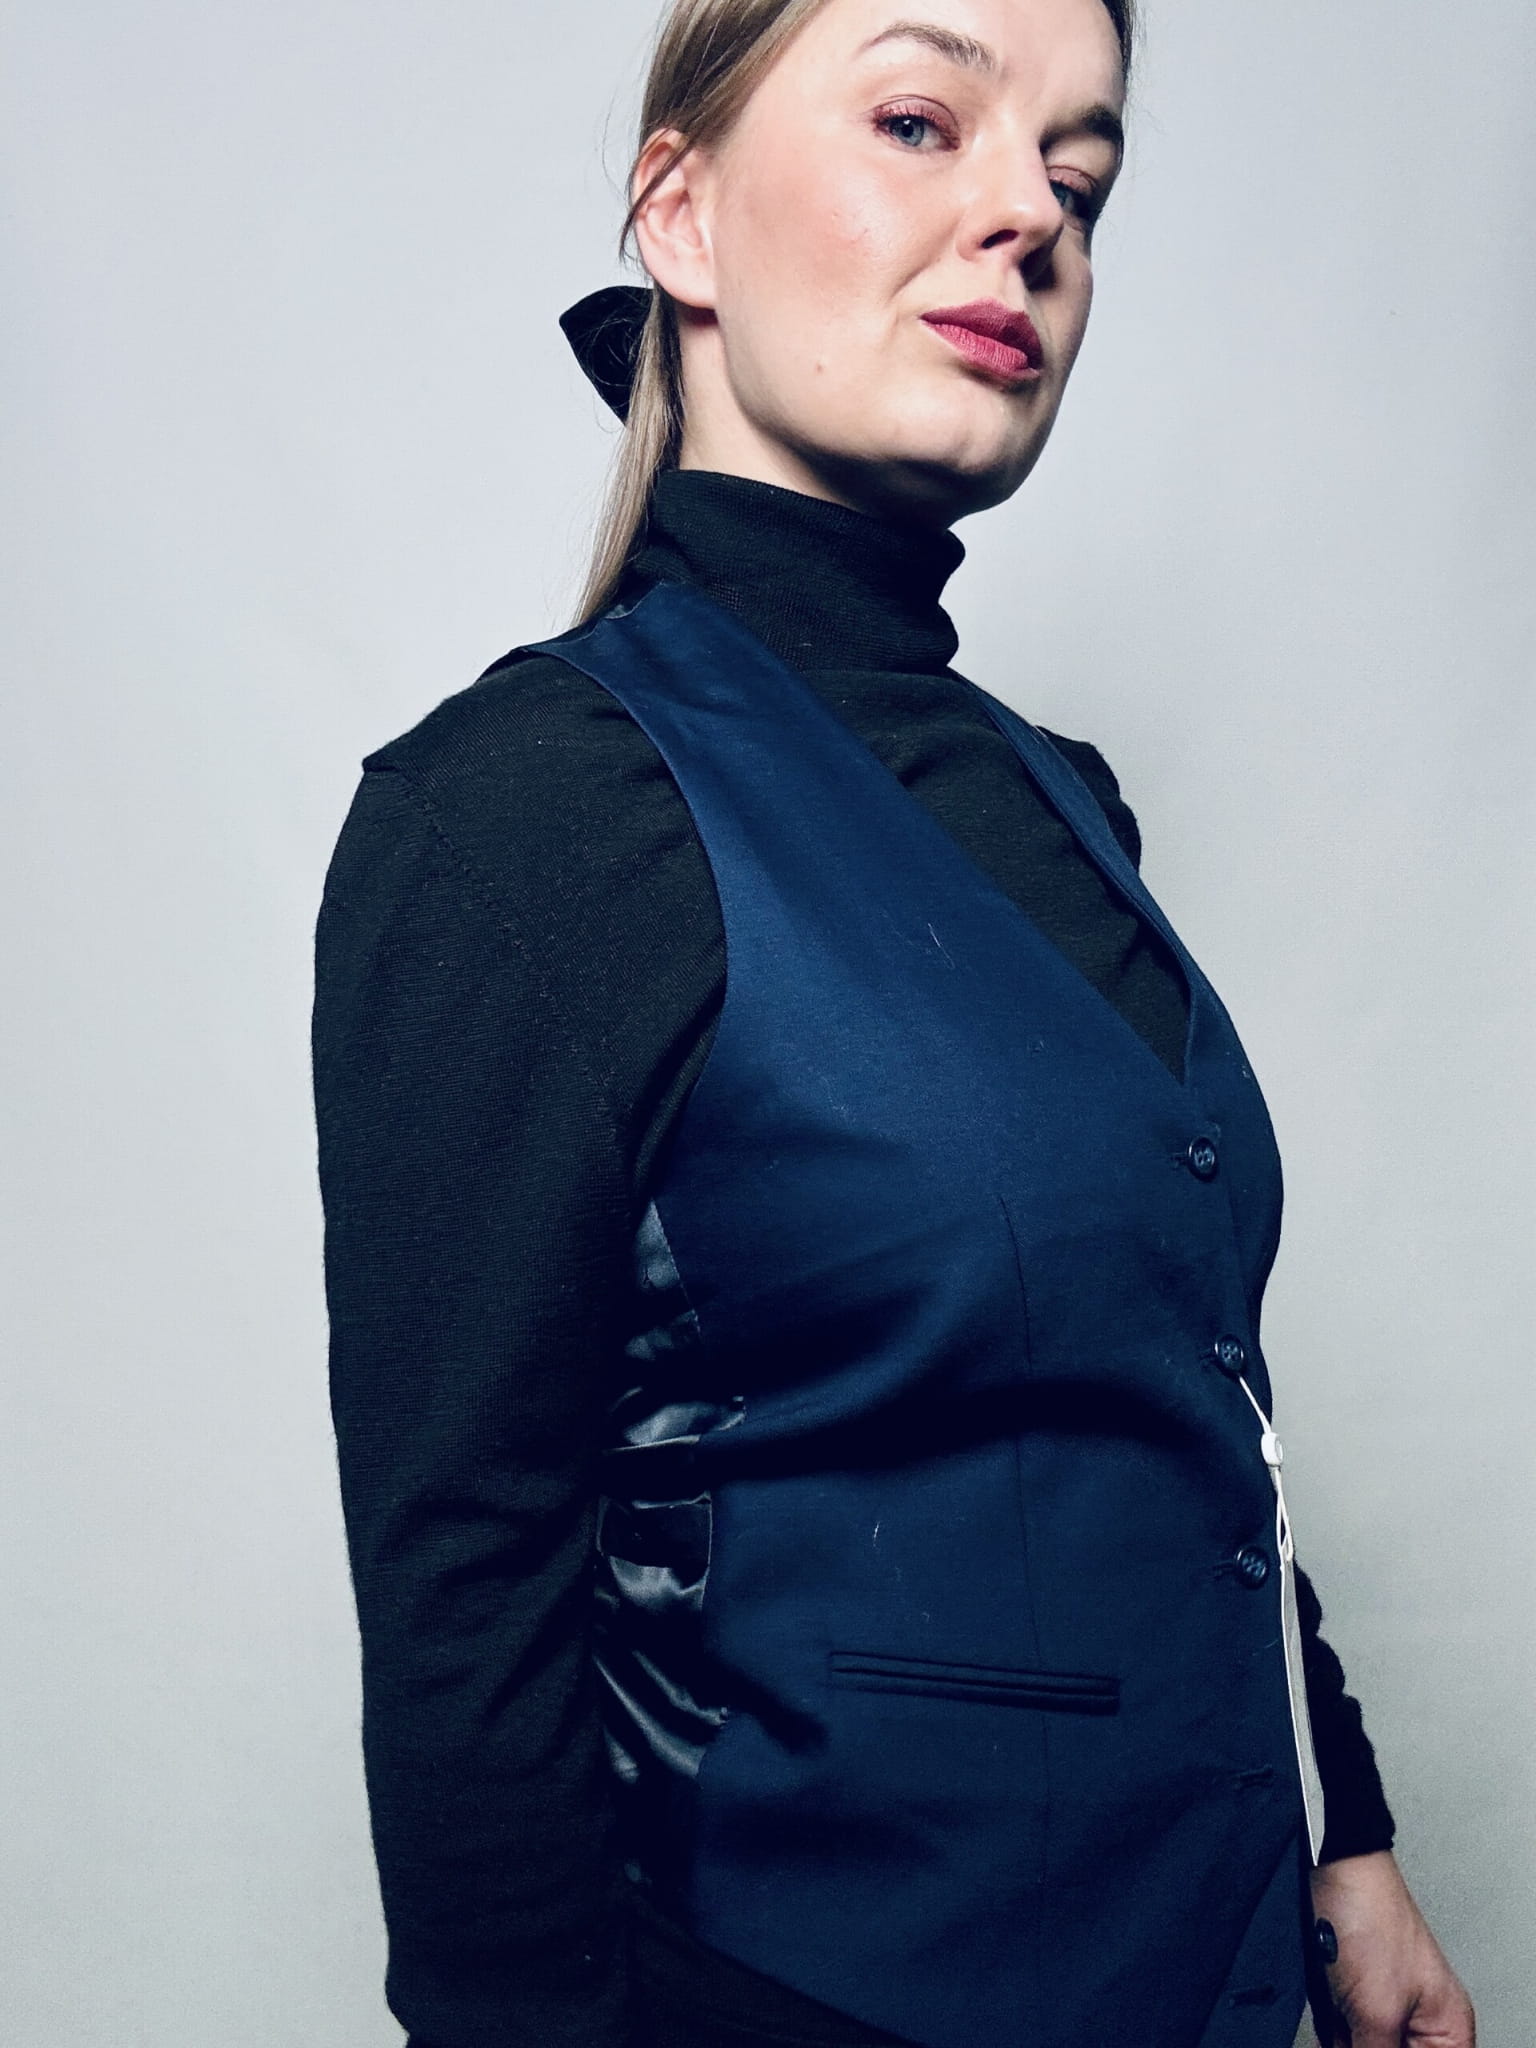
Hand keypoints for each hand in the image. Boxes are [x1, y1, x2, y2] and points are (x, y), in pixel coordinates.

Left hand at [1308, 1851, 1474, 2045]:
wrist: (1332, 1869)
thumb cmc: (1370, 1919)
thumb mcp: (1376, 2015)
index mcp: (1449, 2032)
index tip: (1368, 2043)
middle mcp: (1424, 2022)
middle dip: (1361, 2043)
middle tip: (1354, 2018)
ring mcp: (1390, 2006)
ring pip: (1362, 2045)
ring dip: (1344, 2034)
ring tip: (1343, 1999)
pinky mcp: (1359, 1993)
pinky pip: (1344, 2029)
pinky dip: (1332, 2021)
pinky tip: (1329, 1998)